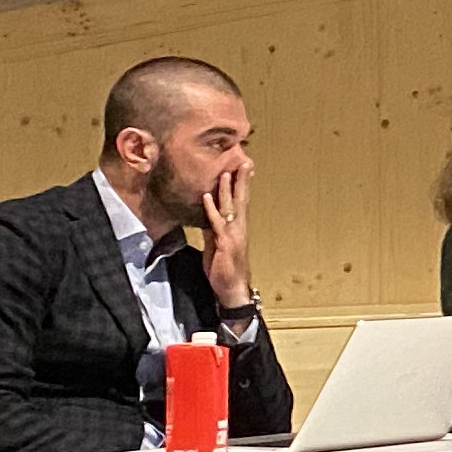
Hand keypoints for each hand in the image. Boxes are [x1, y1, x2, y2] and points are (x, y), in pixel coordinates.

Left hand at [201, 160, 254, 307]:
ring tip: (225, 172)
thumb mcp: (216, 245)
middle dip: (241, 180)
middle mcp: (238, 227)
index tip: (243, 168)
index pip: (240, 201)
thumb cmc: (224, 269)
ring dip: (227, 189)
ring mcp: (233, 234)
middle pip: (240, 199)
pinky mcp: (224, 242)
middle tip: (244, 162)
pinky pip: (216, 222)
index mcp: (237, 227)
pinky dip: (211, 208)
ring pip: (230, 207)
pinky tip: (207, 196)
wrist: (232, 289)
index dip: (241, 185)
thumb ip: (213, 229)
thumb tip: (207, 215)